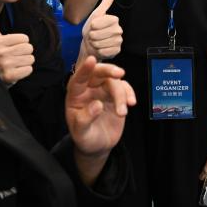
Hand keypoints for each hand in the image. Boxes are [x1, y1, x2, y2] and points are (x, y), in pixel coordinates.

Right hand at [0, 23, 33, 84]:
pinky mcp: (10, 76)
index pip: (25, 38)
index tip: (13, 48)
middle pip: (29, 48)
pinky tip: (17, 71)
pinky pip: (29, 69)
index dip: (21, 43)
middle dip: (25, 53)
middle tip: (16, 57)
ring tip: (16, 65)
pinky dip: (25, 71)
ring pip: (31, 59)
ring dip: (25, 62)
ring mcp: (4, 64)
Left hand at [66, 56, 136, 184]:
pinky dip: (129, 94)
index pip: (78, 80)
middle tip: (119, 74)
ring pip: (114, 83)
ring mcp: (103, 92)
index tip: (91, 60)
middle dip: (109, 71)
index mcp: (76, 96)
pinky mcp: (116, 96)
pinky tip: (131, 103)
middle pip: (98, 74)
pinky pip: (124, 88)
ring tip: (122, 113)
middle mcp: (89, 90)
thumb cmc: (85, 139)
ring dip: (121, 95)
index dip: (84, 69)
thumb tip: (96, 105)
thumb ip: (85, 119)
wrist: (99, 146)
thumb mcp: (81, 134)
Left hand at [79, 0, 122, 61]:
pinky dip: (99, 51)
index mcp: (114, 20)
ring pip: (101, 44)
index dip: (92, 26)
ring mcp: (119, 40)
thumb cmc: (92, 29)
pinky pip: (104, 51)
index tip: (92, 26)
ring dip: (95, 44)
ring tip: (96, 42)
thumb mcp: (95, 16)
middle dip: (92, 36)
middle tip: (93, 36)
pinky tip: (100, 49)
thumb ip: (103, 5)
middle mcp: (119, 29)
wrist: (91, 45)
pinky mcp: (117, 50)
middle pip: (99, 34)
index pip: (99, 23)